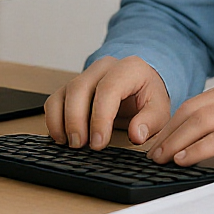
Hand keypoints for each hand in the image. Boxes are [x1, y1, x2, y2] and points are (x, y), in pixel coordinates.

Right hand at [44, 56, 170, 150]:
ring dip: (63, 121)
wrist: (140, 84)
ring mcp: (85, 75)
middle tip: (81, 145)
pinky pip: (54, 100)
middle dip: (76, 120)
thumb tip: (136, 134)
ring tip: (72, 144)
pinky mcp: (71, 87)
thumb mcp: (159, 109)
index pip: (109, 88)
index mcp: (128, 68)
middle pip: (80, 88)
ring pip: (64, 93)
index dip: (100, 117)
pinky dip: (53, 120)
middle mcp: (103, 67)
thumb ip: (150, 121)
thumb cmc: (147, 96)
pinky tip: (62, 137)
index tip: (99, 143)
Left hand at [148, 75, 213, 172]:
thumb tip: (211, 140)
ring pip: (203, 120)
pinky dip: (199, 147)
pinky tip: (186, 159)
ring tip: (161, 158)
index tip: (159, 140)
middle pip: (194, 108)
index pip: (199, 102)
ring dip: (176, 140)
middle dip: (168, 131)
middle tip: (151, 151)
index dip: (174, 122)